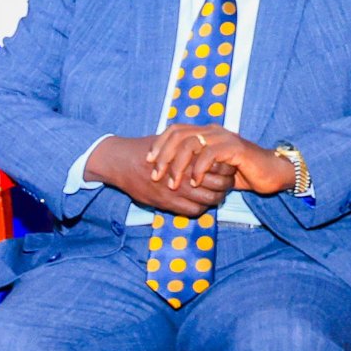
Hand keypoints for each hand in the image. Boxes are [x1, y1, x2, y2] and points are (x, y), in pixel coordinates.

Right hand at [87, 133, 235, 215]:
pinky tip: (197, 202)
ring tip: (213, 194)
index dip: (228, 170)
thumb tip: (207, 140)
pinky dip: (199, 208)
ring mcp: (177, 190)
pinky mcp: (167, 203)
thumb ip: (188, 142)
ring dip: (214, 199)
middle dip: (226, 186)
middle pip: (220, 185)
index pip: (221, 167)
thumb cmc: (146, 149)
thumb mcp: (169, 139)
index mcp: (190, 157)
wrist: (122, 162)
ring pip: (209, 200)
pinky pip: (193, 211)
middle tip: (226, 184)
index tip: (227, 169)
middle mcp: (186, 174)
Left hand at [147, 125, 296, 196]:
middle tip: (155, 175)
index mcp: (205, 132)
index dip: (159, 143)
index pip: (174, 130)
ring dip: (178, 165)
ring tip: (173, 183)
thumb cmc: (239, 173)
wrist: (270, 174)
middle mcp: (212, 130)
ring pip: (191, 144)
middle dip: (163, 156)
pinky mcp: (235, 148)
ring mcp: (224, 137)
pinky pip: (210, 155)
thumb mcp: (210, 169)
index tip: (147, 161)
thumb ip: (192, 165)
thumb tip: (165, 172)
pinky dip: (199, 169)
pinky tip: (194, 182)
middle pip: (179, 135)